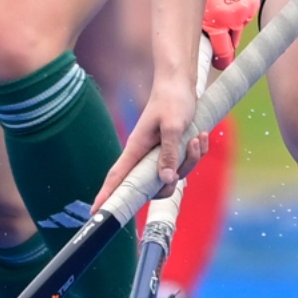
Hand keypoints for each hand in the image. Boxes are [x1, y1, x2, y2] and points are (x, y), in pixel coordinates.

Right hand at [95, 74, 205, 205]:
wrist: (180, 83)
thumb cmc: (172, 99)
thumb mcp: (173, 125)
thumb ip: (168, 152)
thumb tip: (166, 179)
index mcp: (137, 148)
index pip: (117, 176)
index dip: (106, 195)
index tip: (96, 214)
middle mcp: (145, 155)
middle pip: (154, 186)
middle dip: (174, 179)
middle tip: (186, 154)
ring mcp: (159, 154)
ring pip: (174, 175)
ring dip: (191, 159)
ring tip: (196, 136)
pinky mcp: (172, 150)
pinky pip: (185, 163)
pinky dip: (196, 152)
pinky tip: (201, 135)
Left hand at [201, 0, 258, 67]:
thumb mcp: (197, 10)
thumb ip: (202, 31)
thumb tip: (198, 51)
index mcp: (218, 22)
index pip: (223, 53)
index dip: (219, 61)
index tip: (216, 65)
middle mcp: (235, 18)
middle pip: (232, 44)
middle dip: (223, 42)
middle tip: (213, 35)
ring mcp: (245, 9)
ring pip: (239, 30)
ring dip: (232, 27)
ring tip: (220, 13)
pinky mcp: (253, 1)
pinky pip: (245, 17)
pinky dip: (239, 14)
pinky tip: (228, 3)